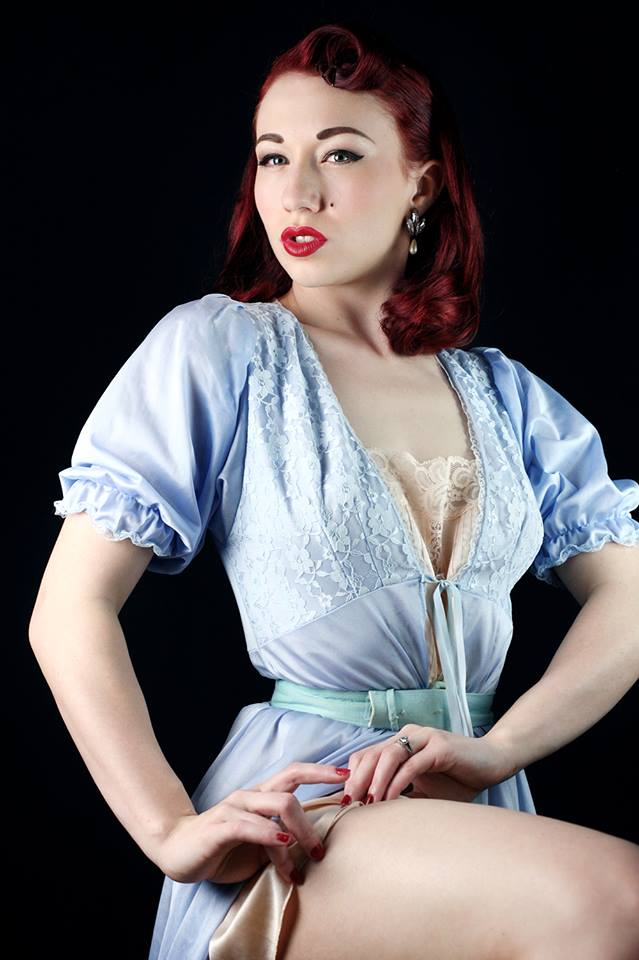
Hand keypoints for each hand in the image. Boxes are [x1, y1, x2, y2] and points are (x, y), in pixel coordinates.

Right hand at [154, 762, 348, 884]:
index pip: (295, 773)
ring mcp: (235, 808)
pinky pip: (251, 826)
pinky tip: (283, 845)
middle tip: (322, 849)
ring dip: (299, 832)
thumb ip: (283, 841)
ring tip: (308, 856)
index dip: (321, 771)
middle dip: (313, 816)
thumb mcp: (260, 847)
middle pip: (291, 788)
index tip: (347, 775)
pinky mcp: (221, 827)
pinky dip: (271, 835)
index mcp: (261, 796)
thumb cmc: (224, 849)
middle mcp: (250, 796)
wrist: (178, 852)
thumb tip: (316, 848)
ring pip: (278, 806)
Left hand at [342, 725, 509, 804]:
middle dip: (357, 780)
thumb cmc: (458, 778)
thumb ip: (402, 795)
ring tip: (368, 803)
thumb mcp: (423, 790)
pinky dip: (398, 781)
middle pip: (372, 754)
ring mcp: (424, 739)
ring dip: (375, 780)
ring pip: (389, 755)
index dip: (353, 777)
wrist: (493, 763)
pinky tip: (390, 798)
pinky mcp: (440, 747)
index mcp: (401, 743)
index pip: (366, 756)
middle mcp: (409, 736)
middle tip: (349, 804)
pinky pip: (412, 764)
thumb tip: (375, 817)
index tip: (345, 802)